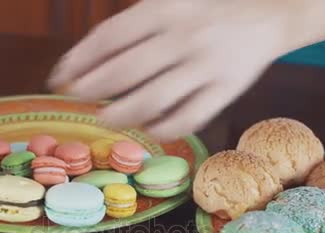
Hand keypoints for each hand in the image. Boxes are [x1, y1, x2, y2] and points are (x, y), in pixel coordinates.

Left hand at [49, 0, 290, 140]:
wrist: (267, 16)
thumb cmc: (203, 13)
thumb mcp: (166, 5)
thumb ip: (129, 29)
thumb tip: (81, 64)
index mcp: (164, 9)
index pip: (110, 37)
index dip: (78, 59)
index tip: (58, 76)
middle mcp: (183, 36)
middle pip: (125, 70)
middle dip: (91, 88)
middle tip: (75, 97)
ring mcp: (205, 66)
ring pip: (153, 99)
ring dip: (121, 114)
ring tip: (104, 118)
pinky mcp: (224, 92)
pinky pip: (187, 118)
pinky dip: (161, 128)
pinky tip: (146, 128)